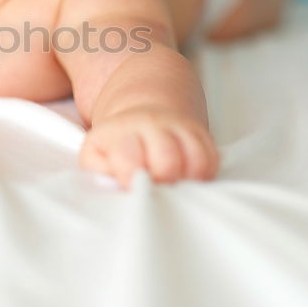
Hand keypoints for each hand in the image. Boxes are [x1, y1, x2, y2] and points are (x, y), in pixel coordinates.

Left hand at [79, 106, 218, 189]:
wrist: (141, 116)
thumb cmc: (116, 145)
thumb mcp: (94, 156)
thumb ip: (99, 172)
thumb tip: (119, 188)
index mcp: (121, 132)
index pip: (130, 159)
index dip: (132, 180)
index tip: (131, 188)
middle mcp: (152, 125)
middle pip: (167, 161)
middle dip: (162, 183)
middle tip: (155, 190)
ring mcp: (179, 127)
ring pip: (196, 160)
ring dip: (186, 181)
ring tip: (172, 186)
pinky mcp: (200, 134)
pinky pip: (212, 159)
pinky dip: (204, 175)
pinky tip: (188, 178)